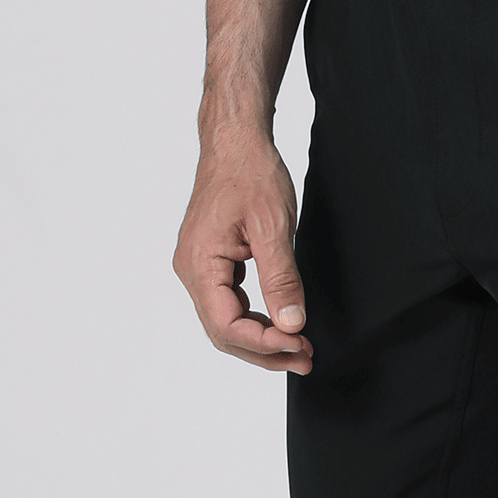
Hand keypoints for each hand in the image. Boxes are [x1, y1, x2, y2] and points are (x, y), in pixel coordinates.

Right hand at [172, 130, 313, 373]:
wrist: (237, 139)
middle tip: (306, 357)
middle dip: (265, 350)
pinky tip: (280, 320)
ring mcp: (198, 266)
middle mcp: (190, 270)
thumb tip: (292, 324)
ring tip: (299, 345)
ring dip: (262, 337)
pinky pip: (229, 300)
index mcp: (198, 264)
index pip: (225, 325)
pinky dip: (255, 315)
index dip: (263, 344)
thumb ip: (281, 277)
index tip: (299, 345)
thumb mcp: (273, 225)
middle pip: (223, 331)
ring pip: (226, 319)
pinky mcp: (210, 260)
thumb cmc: (251, 171)